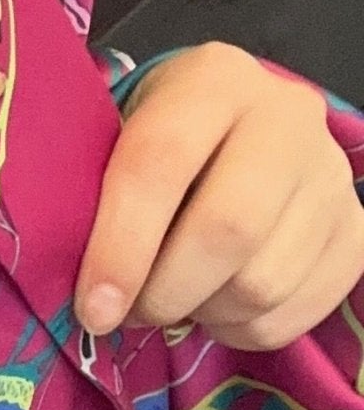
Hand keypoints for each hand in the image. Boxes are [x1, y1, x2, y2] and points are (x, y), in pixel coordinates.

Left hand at [76, 41, 363, 348]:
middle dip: (163, 292)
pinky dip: (242, 329)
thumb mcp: (109, 144)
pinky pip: (295, 312)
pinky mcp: (355, 230)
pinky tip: (215, 305)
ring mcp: (331, 174)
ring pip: (263, 282)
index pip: (161, 163)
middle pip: (228, 229)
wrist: (229, 136)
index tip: (92, 307)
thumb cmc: (149, 147)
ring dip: (202, 313)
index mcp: (212, 81)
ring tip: (172, 300)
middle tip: (129, 312)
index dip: (120, 248)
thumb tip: (75, 289)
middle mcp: (287, 116)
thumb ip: (88, 198)